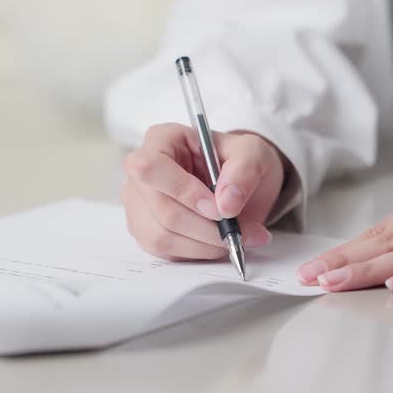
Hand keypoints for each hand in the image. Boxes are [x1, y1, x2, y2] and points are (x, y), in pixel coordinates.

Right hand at [121, 123, 285, 260]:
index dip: (184, 191)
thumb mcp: (253, 153)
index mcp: (161, 140)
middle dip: (206, 227)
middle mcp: (141, 172)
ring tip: (235, 237)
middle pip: (162, 208)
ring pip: (162, 235)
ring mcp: (139, 204)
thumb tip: (227, 202)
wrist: (237, 187)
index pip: (153, 167)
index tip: (220, 209)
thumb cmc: (237, 164)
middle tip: (240, 231)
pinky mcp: (145, 231)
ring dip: (204, 243)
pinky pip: (166, 252)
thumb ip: (245, 170)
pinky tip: (217, 242)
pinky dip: (198, 252)